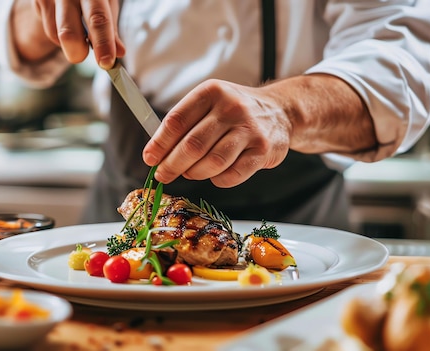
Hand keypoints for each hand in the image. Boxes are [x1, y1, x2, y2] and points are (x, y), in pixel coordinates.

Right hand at [13, 0, 124, 68]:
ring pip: (58, 36)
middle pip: (68, 33)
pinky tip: (66, 22)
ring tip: (79, 29)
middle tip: (84, 56)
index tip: (106, 62)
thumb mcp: (106, 6)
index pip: (98, 19)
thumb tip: (119, 52)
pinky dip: (61, 35)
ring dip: (71, 44)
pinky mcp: (39, 2)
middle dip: (78, 52)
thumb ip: (111, 29)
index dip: (103, 43)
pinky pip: (50, 31)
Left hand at [142, 79, 292, 187]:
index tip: (150, 158)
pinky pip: (232, 175)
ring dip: (195, 173)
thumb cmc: (235, 111)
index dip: (159, 143)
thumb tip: (156, 152)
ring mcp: (249, 130)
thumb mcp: (210, 103)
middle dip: (172, 165)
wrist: (279, 111)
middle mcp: (231, 108)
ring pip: (212, 162)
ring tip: (190, 173)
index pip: (177, 121)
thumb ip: (185, 123)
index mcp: (211, 92)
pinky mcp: (263, 151)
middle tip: (163, 175)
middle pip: (192, 145)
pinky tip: (215, 174)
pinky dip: (218, 179)